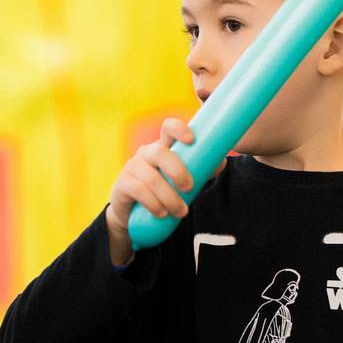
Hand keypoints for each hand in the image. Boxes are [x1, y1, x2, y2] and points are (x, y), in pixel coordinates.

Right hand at [105, 118, 195, 265]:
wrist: (134, 214)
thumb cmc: (164, 192)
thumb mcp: (182, 180)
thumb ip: (200, 171)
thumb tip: (220, 162)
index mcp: (163, 147)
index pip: (168, 127)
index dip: (178, 129)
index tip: (191, 139)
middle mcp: (146, 153)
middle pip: (160, 152)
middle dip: (177, 171)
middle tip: (190, 189)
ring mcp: (132, 167)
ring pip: (151, 177)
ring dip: (169, 197)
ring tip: (181, 212)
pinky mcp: (122, 184)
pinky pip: (138, 191)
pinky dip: (153, 204)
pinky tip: (162, 213)